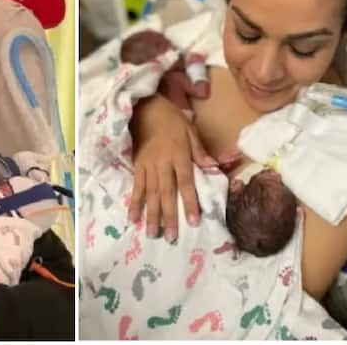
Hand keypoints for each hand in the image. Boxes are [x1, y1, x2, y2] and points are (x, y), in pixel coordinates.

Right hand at [129, 95, 215, 240]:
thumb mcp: (190, 130)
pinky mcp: (136, 166)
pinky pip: (136, 187)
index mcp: (179, 156)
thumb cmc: (171, 119)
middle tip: (171, 237)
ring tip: (153, 234)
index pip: (186, 183)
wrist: (144, 109)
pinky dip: (134, 202)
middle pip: (167, 193)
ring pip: (150, 194)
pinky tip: (133, 218)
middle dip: (169, 216)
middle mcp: (162, 164)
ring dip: (151, 214)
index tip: (193, 221)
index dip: (190, 202)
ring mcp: (147, 166)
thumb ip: (199, 150)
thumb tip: (212, 166)